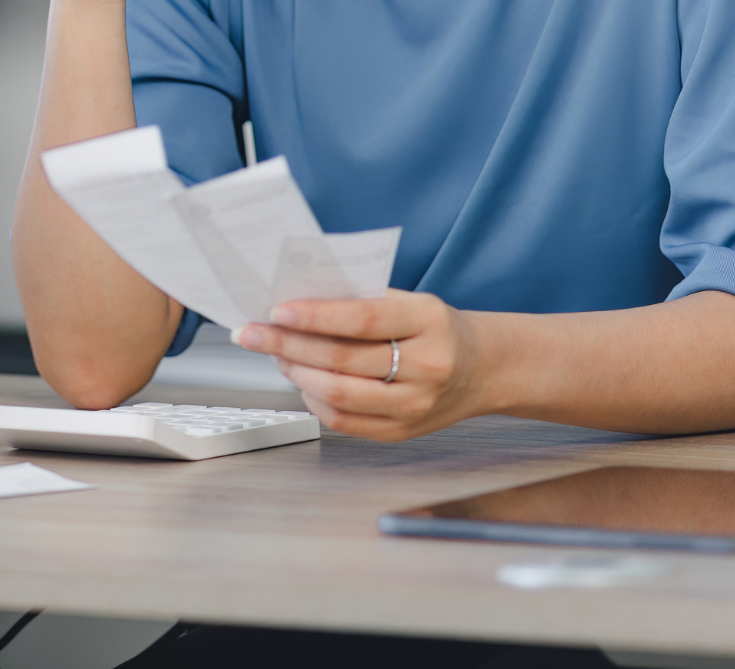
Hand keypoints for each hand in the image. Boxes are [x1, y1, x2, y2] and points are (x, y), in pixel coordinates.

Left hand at [233, 290, 487, 440]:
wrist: (483, 369)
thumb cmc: (435, 328)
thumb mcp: (411, 301)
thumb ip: (361, 300)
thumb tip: (296, 302)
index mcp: (429, 321)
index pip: (363, 319)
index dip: (315, 315)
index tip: (277, 310)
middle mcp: (427, 367)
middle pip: (342, 359)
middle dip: (287, 345)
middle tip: (251, 333)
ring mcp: (416, 406)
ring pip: (338, 394)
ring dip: (295, 373)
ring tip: (274, 354)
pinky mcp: (402, 432)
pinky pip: (344, 421)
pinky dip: (313, 400)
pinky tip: (301, 380)